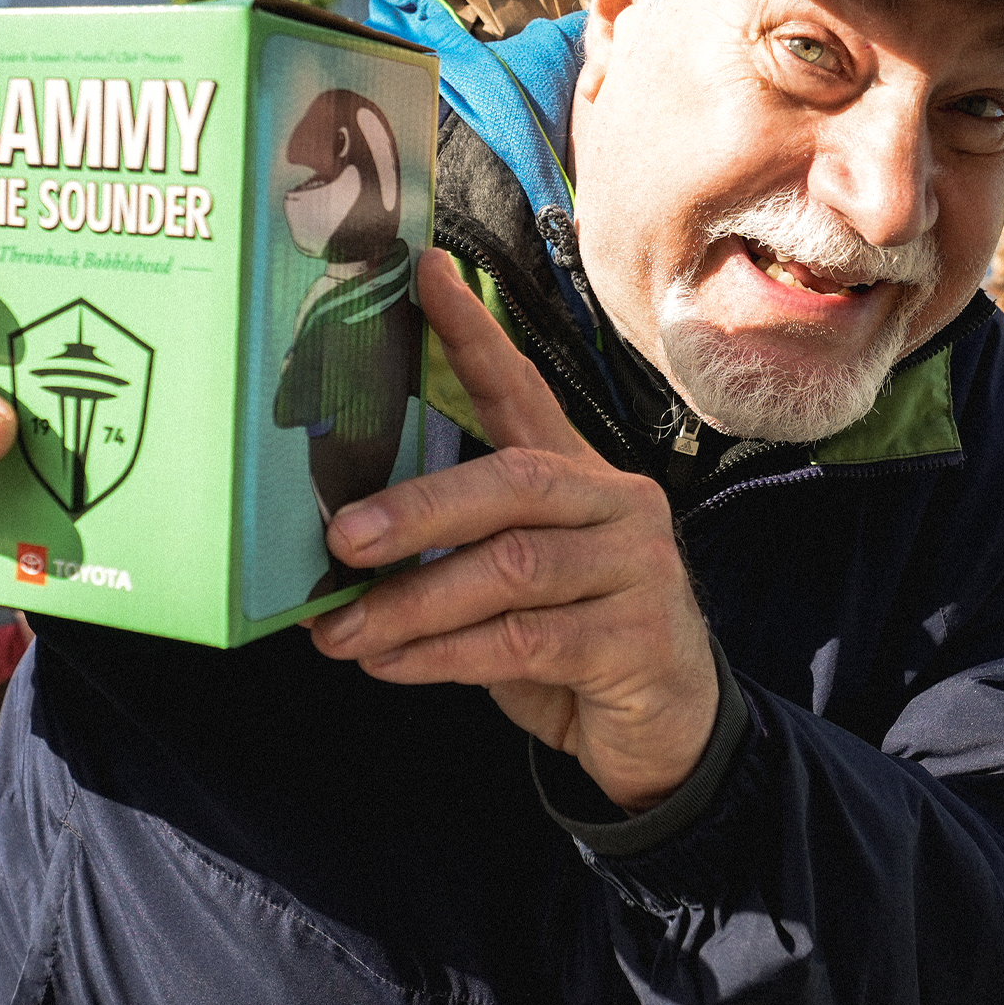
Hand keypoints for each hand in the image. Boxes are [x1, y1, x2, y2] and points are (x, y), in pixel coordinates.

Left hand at [308, 250, 718, 811]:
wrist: (664, 730)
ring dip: (414, 603)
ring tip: (342, 630)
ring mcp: (634, 567)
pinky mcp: (635, 637)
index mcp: (575, 473)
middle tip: (340, 539)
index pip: (520, 388)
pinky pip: (525, 640)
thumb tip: (339, 550)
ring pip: (512, 568)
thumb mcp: (510, 584)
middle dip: (416, 509)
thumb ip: (453, 553)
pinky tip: (392, 666)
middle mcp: (614, 502)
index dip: (472, 332)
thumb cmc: (570, 641)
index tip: (422, 273)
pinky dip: (446, 656)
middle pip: (512, 480)